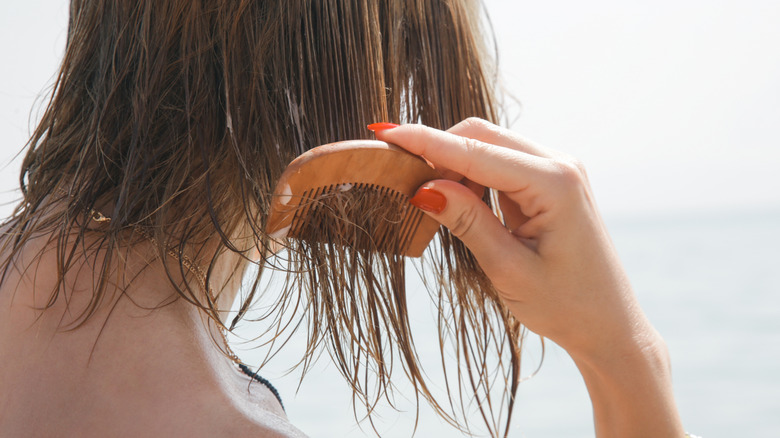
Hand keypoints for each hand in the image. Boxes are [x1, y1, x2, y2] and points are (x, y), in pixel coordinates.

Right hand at [375, 118, 644, 357]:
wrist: (608, 325)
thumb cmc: (566, 305)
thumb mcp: (508, 268)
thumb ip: (467, 221)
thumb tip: (423, 187)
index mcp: (555, 183)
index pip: (476, 150)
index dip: (426, 141)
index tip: (384, 132)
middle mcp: (559, 164)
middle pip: (482, 136)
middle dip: (438, 150)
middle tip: (401, 179)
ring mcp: (557, 171)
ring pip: (489, 147)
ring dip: (454, 165)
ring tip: (430, 200)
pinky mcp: (551, 183)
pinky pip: (501, 165)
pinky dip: (472, 177)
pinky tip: (458, 202)